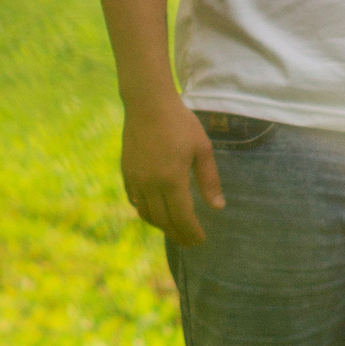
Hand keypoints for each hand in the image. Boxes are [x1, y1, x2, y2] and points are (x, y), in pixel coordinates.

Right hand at [121, 95, 223, 246]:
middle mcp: (151, 185)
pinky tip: (155, 212)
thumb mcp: (202, 149)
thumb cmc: (180, 123)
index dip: (192, 232)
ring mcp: (135, 180)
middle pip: (164, 221)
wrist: (148, 104)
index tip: (201, 240)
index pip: (182, 218)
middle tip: (189, 241)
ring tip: (174, 229)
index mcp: (172, 180)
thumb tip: (217, 207)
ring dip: (162, 226)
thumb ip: (209, 180)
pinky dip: (146, 212)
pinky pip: (135, 201)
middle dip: (178, 235)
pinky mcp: (126, 173)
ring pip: (147, 214)